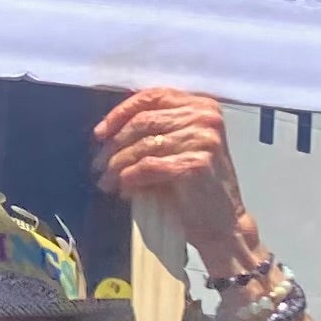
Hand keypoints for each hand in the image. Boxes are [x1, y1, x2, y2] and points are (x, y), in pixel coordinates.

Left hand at [96, 90, 262, 279]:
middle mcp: (206, 117)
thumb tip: (106, 129)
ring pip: (143, 145)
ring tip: (106, 181)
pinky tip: (123, 189)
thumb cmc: (197, 187)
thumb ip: (156, 129)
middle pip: (144, 120)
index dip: (121, 112)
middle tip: (97, 164)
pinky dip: (130, 178)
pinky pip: (148, 166)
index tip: (100, 133)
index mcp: (203, 106)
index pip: (153, 96)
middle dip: (114, 144)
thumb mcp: (180, 147)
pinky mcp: (195, 164)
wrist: (223, 224)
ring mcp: (203, 140)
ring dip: (117, 165)